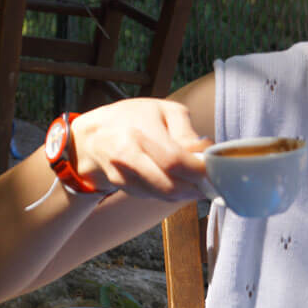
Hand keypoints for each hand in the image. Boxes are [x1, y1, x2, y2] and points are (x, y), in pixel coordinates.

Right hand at [70, 98, 211, 201]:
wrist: (94, 135)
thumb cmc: (133, 118)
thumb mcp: (163, 111)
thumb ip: (186, 131)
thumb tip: (204, 152)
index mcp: (139, 134)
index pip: (175, 161)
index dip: (198, 171)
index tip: (214, 170)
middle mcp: (128, 158)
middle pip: (170, 186)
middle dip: (196, 188)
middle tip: (210, 182)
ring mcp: (124, 176)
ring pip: (164, 196)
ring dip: (186, 193)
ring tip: (197, 181)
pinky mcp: (125, 188)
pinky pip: (155, 196)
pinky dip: (171, 192)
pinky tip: (177, 181)